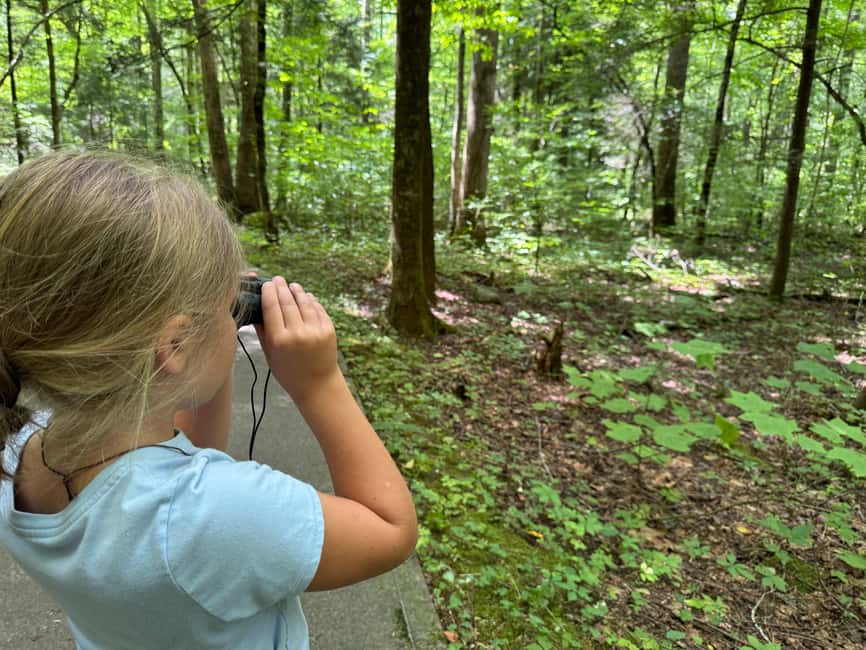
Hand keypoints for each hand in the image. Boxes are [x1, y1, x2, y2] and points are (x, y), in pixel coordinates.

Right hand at [253, 276, 338, 401]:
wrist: (317, 384)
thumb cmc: (288, 371)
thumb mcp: (270, 354)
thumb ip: (263, 330)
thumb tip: (256, 307)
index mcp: (279, 340)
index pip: (271, 308)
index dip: (268, 292)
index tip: (266, 284)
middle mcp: (297, 334)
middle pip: (287, 302)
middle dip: (281, 288)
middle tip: (277, 279)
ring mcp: (315, 331)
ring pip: (304, 303)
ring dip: (297, 291)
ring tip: (291, 285)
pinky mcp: (329, 330)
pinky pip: (317, 309)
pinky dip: (311, 301)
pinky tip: (306, 296)